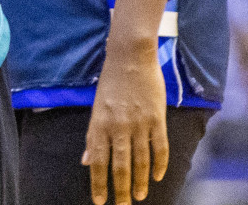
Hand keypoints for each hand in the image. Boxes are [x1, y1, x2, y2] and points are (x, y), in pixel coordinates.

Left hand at [83, 38, 167, 204]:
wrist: (130, 57)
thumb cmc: (110, 82)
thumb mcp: (96, 108)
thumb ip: (93, 136)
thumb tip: (87, 161)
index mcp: (99, 124)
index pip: (98, 161)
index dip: (98, 183)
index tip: (100, 202)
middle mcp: (117, 126)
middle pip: (119, 166)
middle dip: (121, 190)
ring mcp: (138, 123)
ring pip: (140, 160)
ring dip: (140, 181)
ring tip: (140, 196)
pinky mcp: (156, 118)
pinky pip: (160, 147)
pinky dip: (159, 164)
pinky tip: (157, 177)